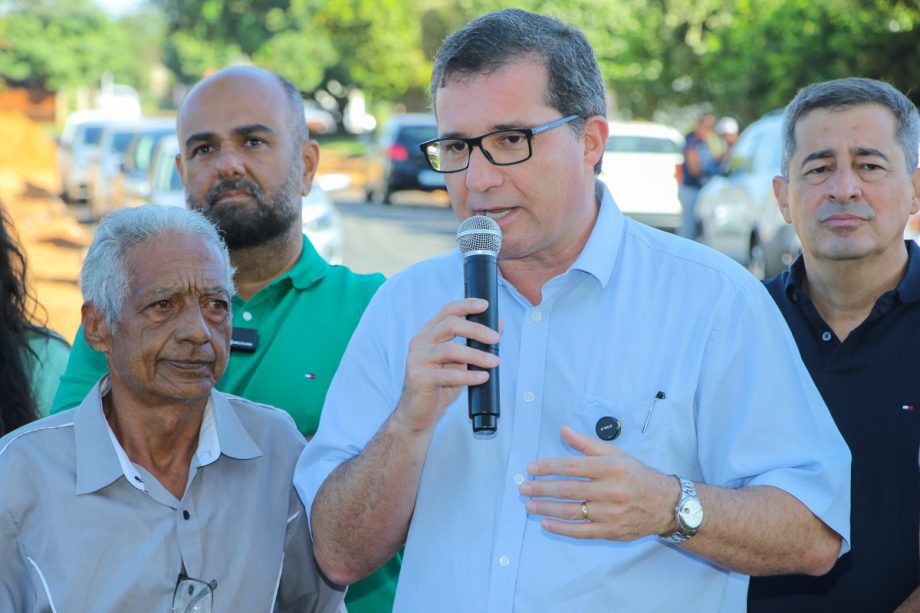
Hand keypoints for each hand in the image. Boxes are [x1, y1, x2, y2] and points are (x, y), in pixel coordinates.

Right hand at [392, 298, 499, 435]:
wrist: (418, 413)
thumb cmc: (440, 385)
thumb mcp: (460, 361)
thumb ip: (474, 343)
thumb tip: (498, 325)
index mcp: (428, 333)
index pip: (447, 311)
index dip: (467, 305)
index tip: (486, 305)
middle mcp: (419, 342)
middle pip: (449, 325)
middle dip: (476, 329)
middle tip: (496, 339)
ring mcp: (416, 360)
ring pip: (449, 350)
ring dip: (476, 355)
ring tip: (495, 362)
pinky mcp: (418, 378)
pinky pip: (446, 375)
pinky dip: (468, 376)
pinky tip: (482, 378)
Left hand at [519, 426, 677, 540]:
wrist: (665, 504)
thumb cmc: (638, 476)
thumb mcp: (616, 454)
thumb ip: (587, 444)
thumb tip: (563, 431)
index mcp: (610, 468)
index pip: (571, 466)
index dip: (548, 467)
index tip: (531, 468)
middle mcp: (610, 490)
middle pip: (567, 489)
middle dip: (541, 488)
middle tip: (523, 488)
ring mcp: (609, 513)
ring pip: (571, 511)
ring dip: (546, 508)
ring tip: (529, 505)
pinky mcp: (610, 531)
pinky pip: (580, 531)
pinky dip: (561, 528)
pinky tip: (546, 524)